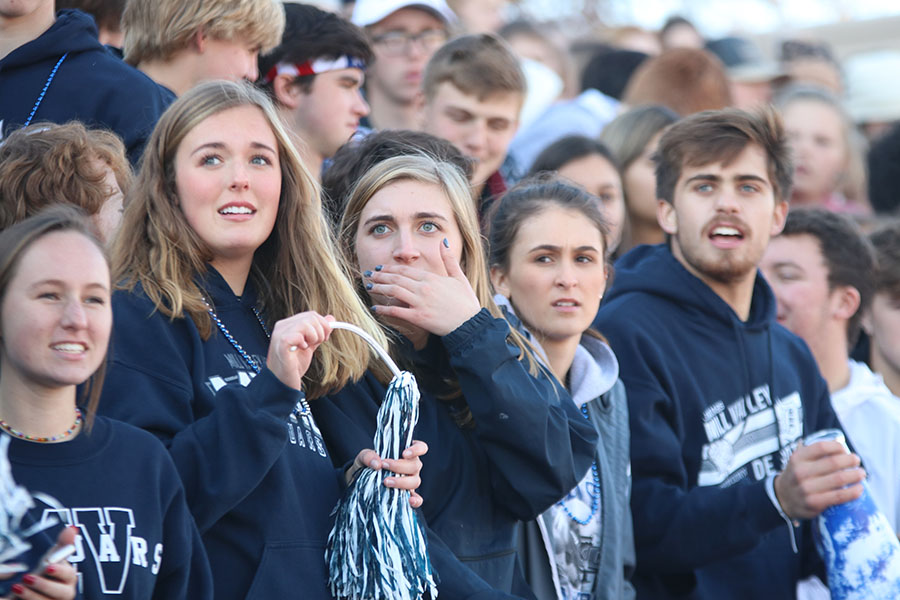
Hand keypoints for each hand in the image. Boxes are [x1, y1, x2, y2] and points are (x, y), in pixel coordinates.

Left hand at [2, 527, 77, 598]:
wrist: (24, 589)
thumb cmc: (41, 572)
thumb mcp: (49, 557)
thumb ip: (62, 544)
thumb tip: (72, 528)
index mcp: (67, 578)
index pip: (69, 574)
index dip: (60, 571)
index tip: (48, 566)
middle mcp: (64, 593)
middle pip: (63, 593)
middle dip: (45, 586)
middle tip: (27, 578)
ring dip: (32, 596)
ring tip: (16, 587)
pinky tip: (12, 598)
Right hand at [266, 312, 333, 390]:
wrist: (283, 383)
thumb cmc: (293, 366)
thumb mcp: (309, 346)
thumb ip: (318, 332)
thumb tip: (331, 319)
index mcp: (287, 325)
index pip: (311, 315)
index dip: (323, 325)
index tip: (324, 338)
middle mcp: (282, 327)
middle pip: (311, 317)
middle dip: (321, 331)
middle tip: (316, 344)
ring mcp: (279, 334)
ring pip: (306, 323)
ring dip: (314, 337)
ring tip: (307, 347)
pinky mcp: (281, 344)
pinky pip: (299, 335)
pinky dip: (305, 343)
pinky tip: (301, 350)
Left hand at [346, 441, 428, 507]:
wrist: (361, 479)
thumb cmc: (368, 463)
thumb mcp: (365, 456)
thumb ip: (368, 456)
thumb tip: (377, 464)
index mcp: (406, 452)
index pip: (420, 447)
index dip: (416, 449)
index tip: (404, 453)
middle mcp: (411, 466)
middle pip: (415, 465)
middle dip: (399, 466)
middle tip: (384, 466)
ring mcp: (410, 480)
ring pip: (415, 481)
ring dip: (402, 482)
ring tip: (385, 482)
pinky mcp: (407, 494)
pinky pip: (417, 498)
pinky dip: (416, 500)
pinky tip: (409, 501)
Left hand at [365, 239, 480, 335]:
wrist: (469, 323)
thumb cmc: (465, 302)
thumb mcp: (459, 277)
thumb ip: (448, 259)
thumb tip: (443, 242)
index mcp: (431, 278)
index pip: (405, 270)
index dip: (391, 268)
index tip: (381, 268)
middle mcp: (423, 288)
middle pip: (396, 279)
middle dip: (380, 276)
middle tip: (369, 274)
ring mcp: (419, 302)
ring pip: (393, 291)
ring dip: (379, 288)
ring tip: (369, 286)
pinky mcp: (418, 317)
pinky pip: (396, 311)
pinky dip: (384, 309)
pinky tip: (375, 307)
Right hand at [774, 440, 864, 519]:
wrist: (783, 499)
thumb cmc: (798, 476)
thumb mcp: (799, 461)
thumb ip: (815, 453)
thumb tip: (839, 443)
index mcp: (798, 458)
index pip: (822, 447)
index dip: (838, 447)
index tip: (845, 450)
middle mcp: (800, 472)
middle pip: (833, 462)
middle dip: (851, 460)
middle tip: (857, 461)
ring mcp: (807, 488)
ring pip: (839, 479)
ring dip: (855, 475)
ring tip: (861, 474)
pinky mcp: (814, 503)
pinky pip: (839, 496)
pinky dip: (853, 492)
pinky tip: (859, 489)